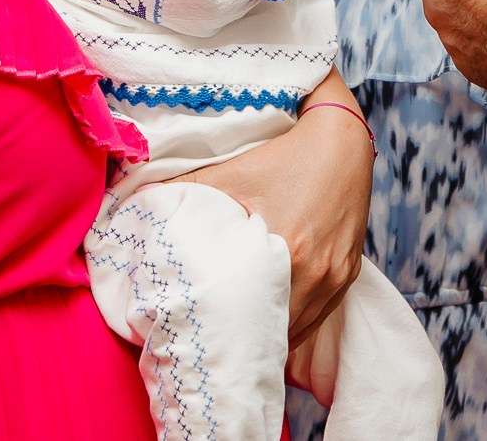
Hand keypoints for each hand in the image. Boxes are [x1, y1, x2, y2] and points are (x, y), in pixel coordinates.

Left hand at [173, 73, 371, 343]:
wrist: (343, 140)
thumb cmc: (285, 154)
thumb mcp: (233, 171)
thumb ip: (186, 192)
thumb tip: (138, 206)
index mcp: (287, 250)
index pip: (250, 316)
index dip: (222, 333)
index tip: (196, 339)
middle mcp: (317, 272)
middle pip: (275, 331)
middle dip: (243, 341)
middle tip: (210, 347)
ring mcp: (336, 276)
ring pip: (300, 329)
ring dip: (271, 337)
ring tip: (236, 345)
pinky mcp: (348, 273)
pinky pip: (320, 316)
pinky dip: (295, 324)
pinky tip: (271, 328)